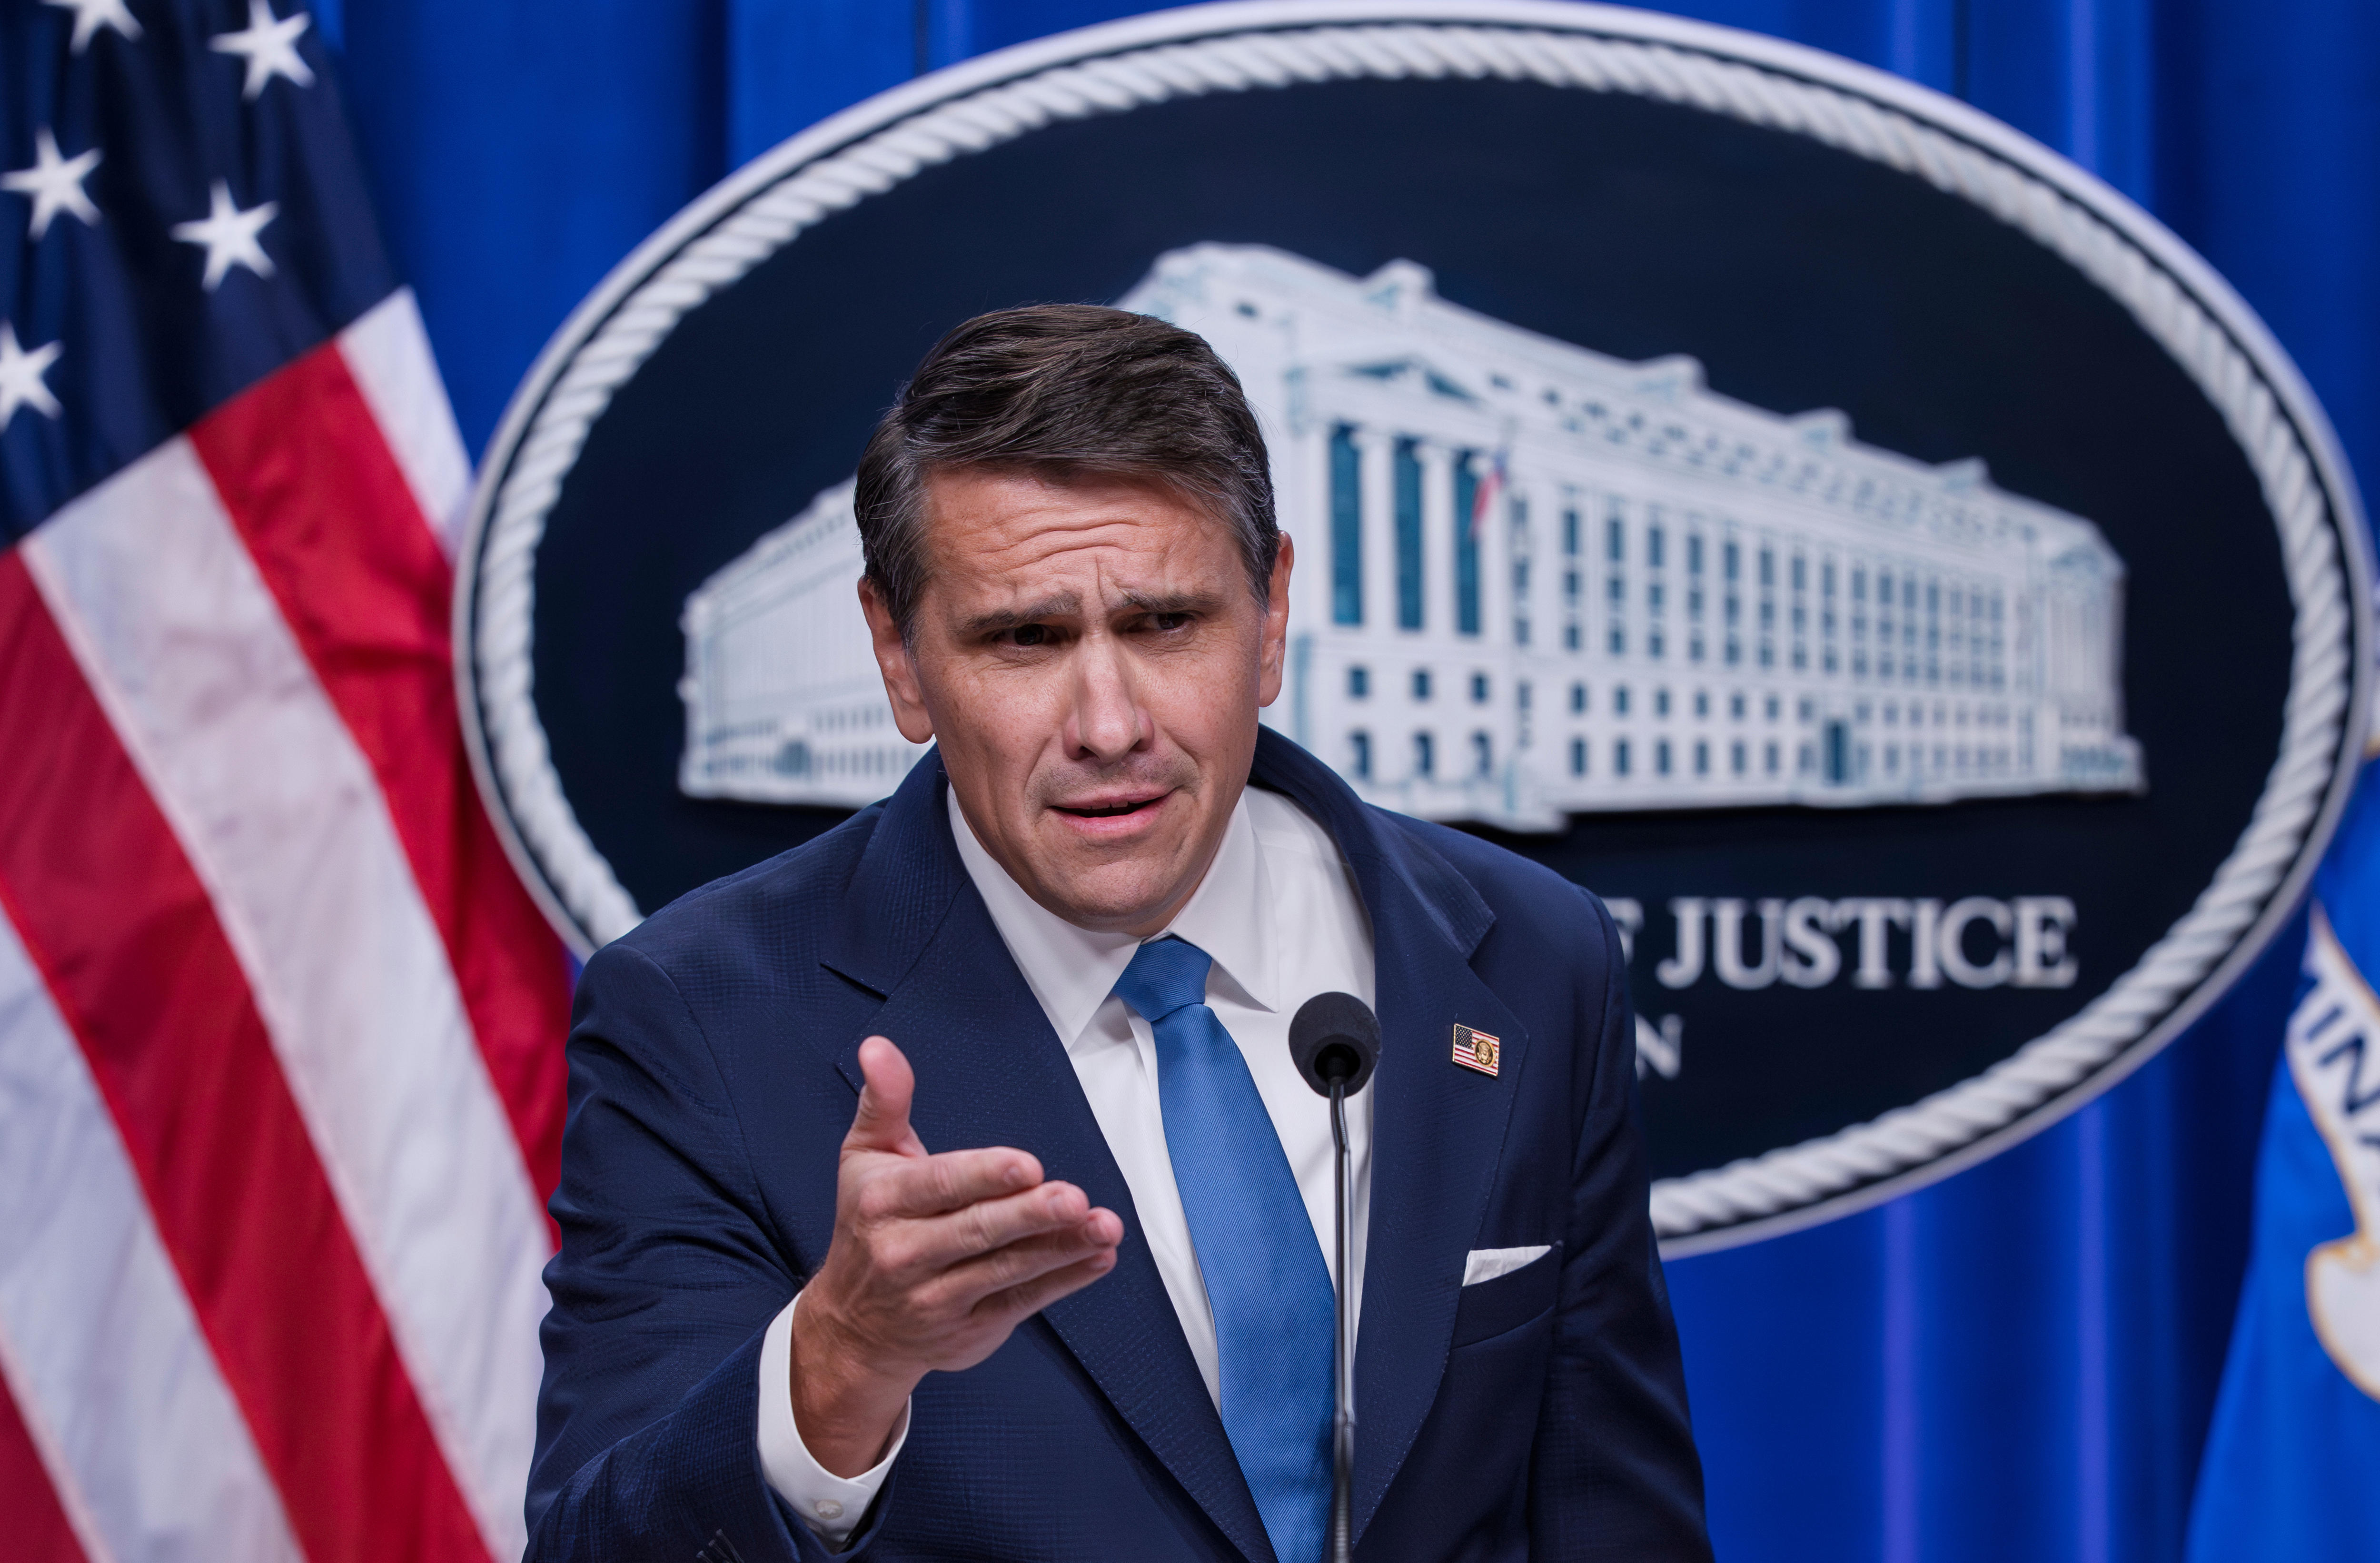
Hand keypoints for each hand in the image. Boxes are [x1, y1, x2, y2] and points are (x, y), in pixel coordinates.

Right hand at [789, 1036, 1123, 1475]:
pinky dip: (1064, 1281)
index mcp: (883, 1204)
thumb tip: (878, 1047)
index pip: (939, 1186)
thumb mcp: (864, 1158)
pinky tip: (1097, 1258)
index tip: (1027, 1165)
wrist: (853, 1329)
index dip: (984, 1175)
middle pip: (976, 1231)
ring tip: (1104, 1227)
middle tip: (1074, 1198)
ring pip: (1006, 1271)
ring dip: (1060, 1248)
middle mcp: (905, 1254)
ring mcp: (938, 1299)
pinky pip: (1021, 1304)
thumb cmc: (867, 1227)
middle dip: (1029, 1215)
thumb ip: (884, 1101)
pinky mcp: (969, 1329)